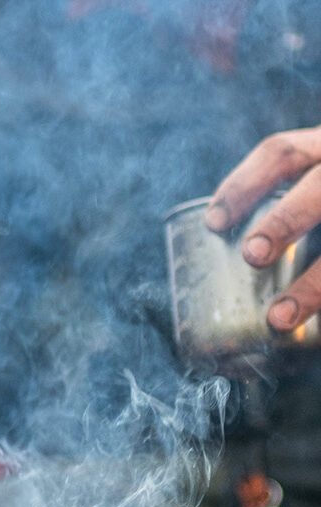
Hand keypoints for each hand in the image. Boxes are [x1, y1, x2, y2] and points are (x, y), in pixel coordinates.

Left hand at [205, 126, 320, 330]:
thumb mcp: (314, 189)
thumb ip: (287, 209)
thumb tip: (226, 259)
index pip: (281, 154)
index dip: (242, 185)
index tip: (213, 224)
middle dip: (285, 218)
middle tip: (252, 255)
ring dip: (314, 284)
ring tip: (279, 318)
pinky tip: (320, 334)